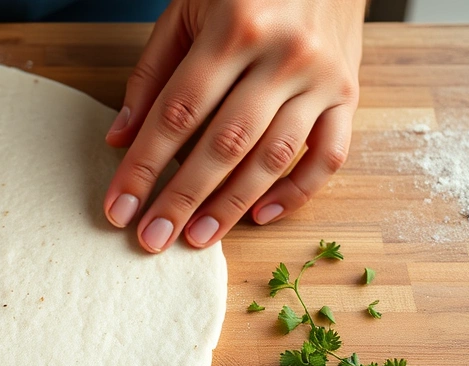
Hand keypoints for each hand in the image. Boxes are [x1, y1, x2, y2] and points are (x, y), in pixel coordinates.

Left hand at [103, 0, 363, 252]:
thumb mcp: (187, 10)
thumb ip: (152, 74)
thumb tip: (120, 139)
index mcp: (234, 28)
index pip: (177, 113)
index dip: (143, 166)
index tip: (118, 207)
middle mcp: (283, 55)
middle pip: (224, 144)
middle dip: (182, 198)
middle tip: (152, 239)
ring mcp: (322, 77)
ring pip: (274, 157)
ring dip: (231, 205)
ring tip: (196, 239)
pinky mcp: (350, 93)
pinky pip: (328, 156)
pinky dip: (295, 192)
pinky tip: (258, 216)